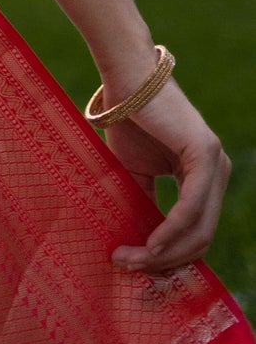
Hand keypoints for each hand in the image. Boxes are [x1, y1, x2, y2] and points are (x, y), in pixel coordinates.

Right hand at [102, 77, 231, 274]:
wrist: (126, 77)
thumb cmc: (129, 118)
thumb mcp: (137, 171)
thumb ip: (146, 203)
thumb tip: (138, 246)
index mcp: (206, 176)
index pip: (197, 231)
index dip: (169, 256)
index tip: (136, 266)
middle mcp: (218, 172)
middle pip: (201, 238)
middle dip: (165, 260)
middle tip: (128, 266)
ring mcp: (215, 164)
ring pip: (199, 230)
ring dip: (163, 252)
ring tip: (131, 258)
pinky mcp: (204, 156)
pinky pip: (191, 210)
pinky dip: (169, 232)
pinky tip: (148, 243)